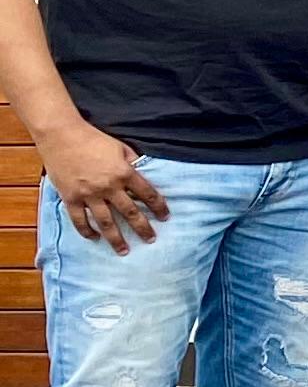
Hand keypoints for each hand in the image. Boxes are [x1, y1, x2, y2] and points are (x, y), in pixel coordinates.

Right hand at [40, 121, 169, 253]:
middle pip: (130, 212)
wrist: (62, 136)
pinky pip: (79, 219)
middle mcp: (109, 187)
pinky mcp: (70, 197)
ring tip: (124, 250)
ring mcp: (88, 194)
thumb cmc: (93, 139)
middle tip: (151, 240)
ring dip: (116, 238)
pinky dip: (86, 231)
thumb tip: (142, 174)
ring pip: (106, 222)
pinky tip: (94, 238)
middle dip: (143, 228)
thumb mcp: (120, 147)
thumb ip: (132, 163)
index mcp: (124, 173)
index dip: (159, 207)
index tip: (166, 217)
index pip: (148, 194)